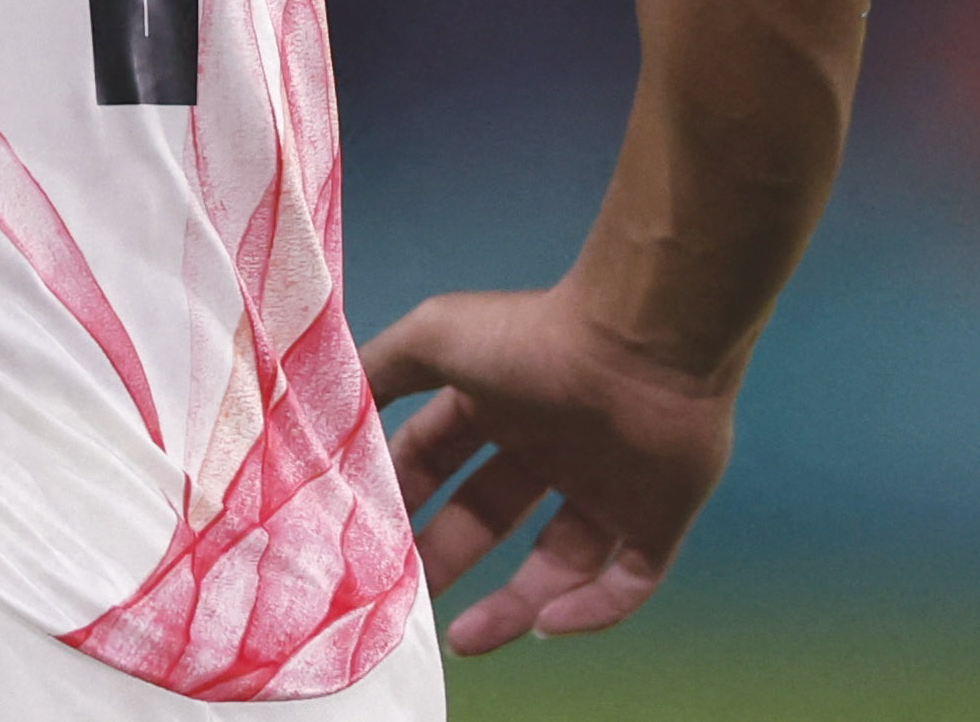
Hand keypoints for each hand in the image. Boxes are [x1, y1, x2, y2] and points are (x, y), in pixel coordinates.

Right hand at [363, 281, 734, 654]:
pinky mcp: (657, 521)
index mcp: (494, 403)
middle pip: (485, 517)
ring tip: (463, 641)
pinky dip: (591, 610)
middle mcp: (545, 448)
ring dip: (511, 605)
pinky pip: (627, 582)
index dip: (401, 498)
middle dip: (444, 557)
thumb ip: (379, 369)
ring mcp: (603, 487)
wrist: (644, 344)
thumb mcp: (432, 338)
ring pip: (555, 563)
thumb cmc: (533, 339)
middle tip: (404, 602)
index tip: (362, 537)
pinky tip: (546, 625)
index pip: (435, 461)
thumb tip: (323, 406)